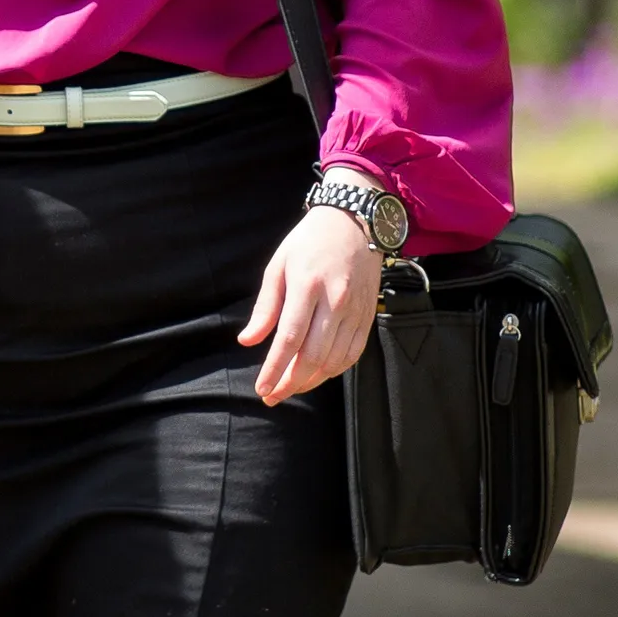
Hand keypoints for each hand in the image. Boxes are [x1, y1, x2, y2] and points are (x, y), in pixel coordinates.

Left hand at [241, 190, 386, 404]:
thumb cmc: (309, 242)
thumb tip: (248, 341)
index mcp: (307, 285)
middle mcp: (336, 300)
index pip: (290, 338)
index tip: (262, 387)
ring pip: (335, 360)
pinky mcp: (369, 315)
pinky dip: (335, 370)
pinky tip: (318, 374)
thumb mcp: (278, 265)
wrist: (355, 220)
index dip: (275, 368)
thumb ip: (265, 307)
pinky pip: (354, 353)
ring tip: (291, 387)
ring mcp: (356, 309)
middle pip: (314, 356)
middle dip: (291, 382)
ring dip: (311, 381)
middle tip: (272, 396)